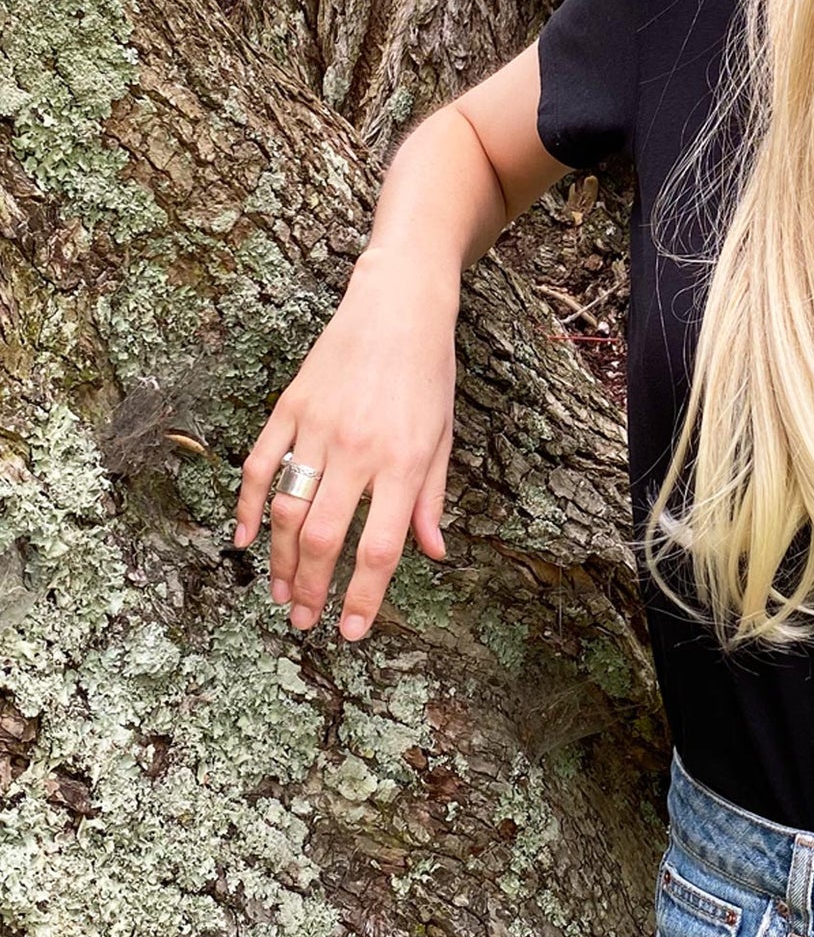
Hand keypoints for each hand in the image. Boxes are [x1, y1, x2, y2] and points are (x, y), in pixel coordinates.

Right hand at [233, 253, 457, 639]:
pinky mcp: (291, 407)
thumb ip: (431, 499)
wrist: (398, 306)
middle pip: (325, 538)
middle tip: (306, 621)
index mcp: (405, 462)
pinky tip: (246, 539)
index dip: (364, 596)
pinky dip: (249, 505)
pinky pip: (261, 465)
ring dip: (281, 559)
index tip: (350, 630)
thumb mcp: (444, 437)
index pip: (379, 547)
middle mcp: (358, 450)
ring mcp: (318, 427)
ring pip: (288, 509)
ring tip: (282, 595)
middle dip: (313, 589)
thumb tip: (431, 553)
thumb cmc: (429, 374)